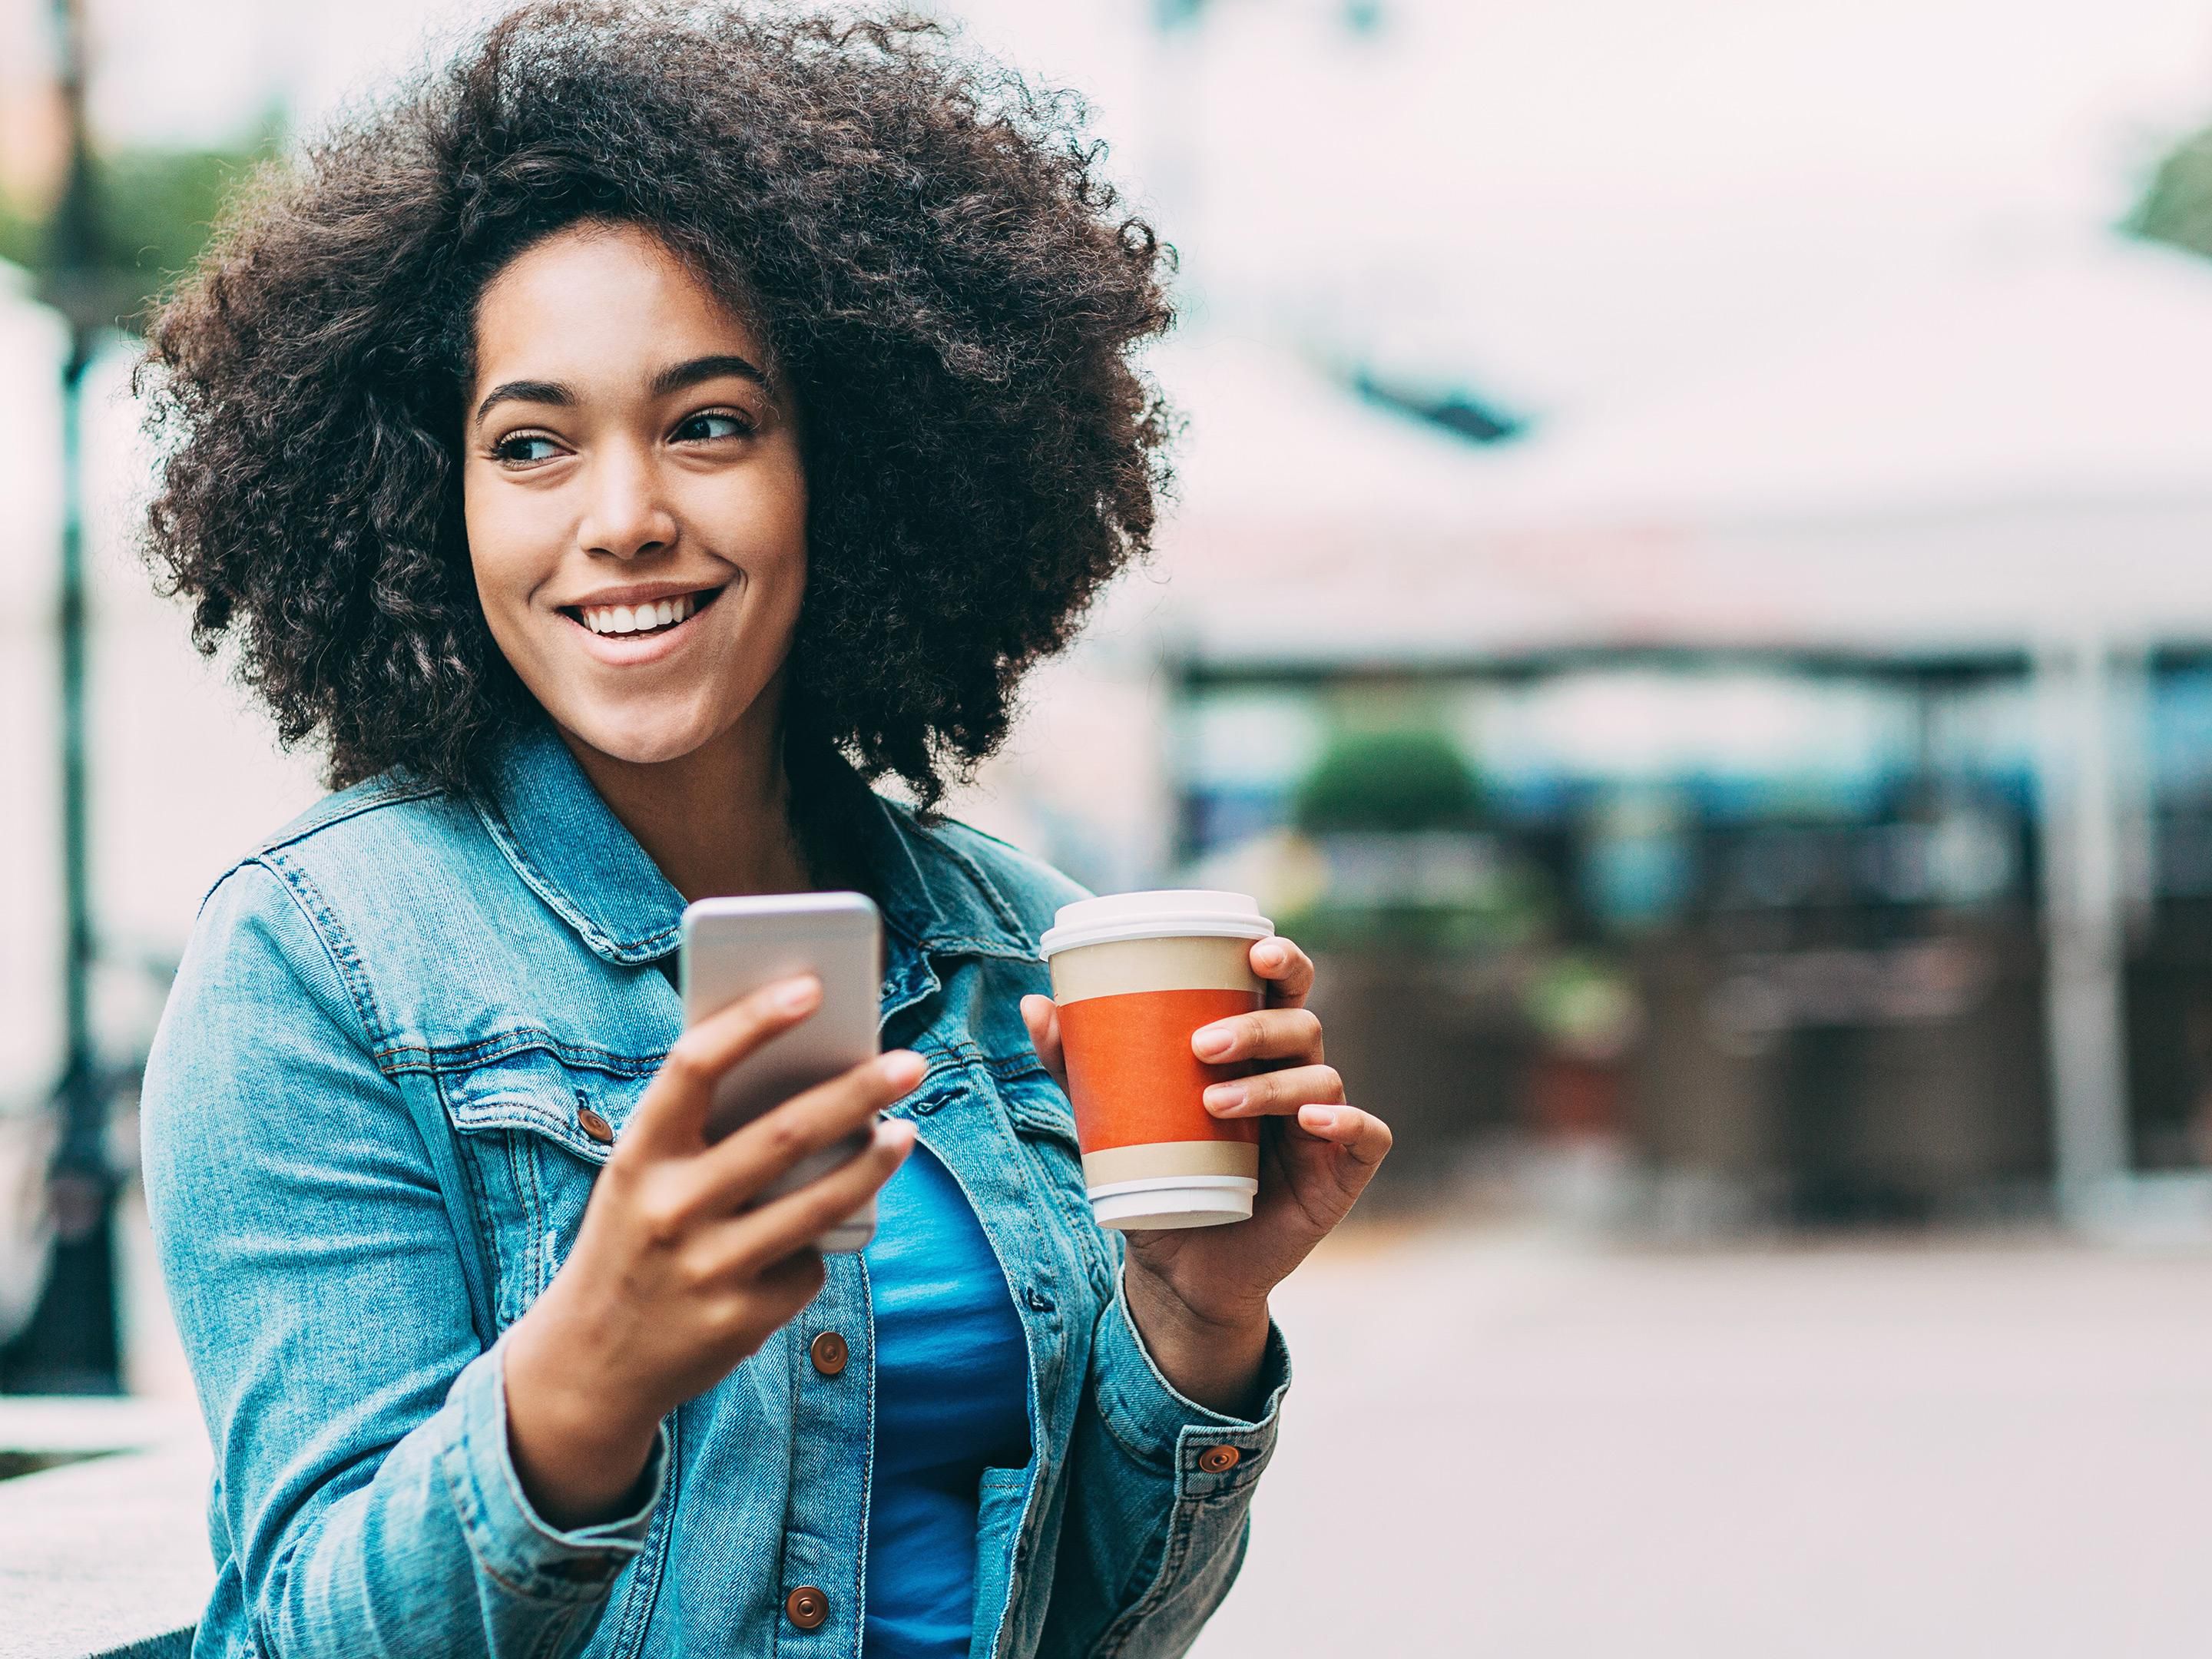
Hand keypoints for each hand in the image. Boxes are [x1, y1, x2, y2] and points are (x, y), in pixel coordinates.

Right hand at [505, 974, 918, 1526]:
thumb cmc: (633, 1239)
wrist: (586, 1365)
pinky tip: (811, 1241)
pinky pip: (806, 1265)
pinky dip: (817, 1247)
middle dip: (858, 1091)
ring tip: (905, 1133)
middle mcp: (668, 1210)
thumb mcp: (642, 1179)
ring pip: (818, 1204)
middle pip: (784, 1134)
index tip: (809, 987)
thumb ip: (703, 1134)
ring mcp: (705, 1270)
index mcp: (637, 1156)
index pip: (694, 1067)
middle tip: (911, 1061)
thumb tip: (808, 1071)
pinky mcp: (739, 1321)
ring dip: (874, 1163)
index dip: (752, 1022)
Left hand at [1021, 936, 1388, 1413]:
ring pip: (1320, 1079)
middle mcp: (1293, 1077)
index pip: (1281, 987)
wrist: (1177, 1270)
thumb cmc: (1156, 1177)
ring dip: (1271, 1084)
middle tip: (1200, 1045)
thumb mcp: (1112, 1120)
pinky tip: (1311, 1122)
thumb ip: (1079, 1065)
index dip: (1281, 959)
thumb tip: (1035, 1002)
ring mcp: (1320, 1127)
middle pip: (1301, 1024)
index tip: (1253, 951)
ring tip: (1214, 1105)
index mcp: (1252, 1050)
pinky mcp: (1339, 1175)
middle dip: (1256, 1026)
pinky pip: (1368, 1136)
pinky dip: (1347, 1122)